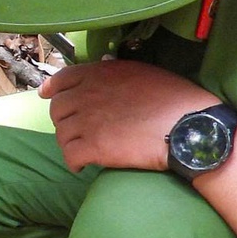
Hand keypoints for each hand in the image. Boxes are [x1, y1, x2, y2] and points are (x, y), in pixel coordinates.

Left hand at [39, 59, 217, 172]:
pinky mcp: (93, 147)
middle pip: (58, 109)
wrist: (189, 126)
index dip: (52, 89)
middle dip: (65, 120)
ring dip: (70, 142)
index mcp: (99, 73)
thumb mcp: (142, 72)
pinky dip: (74, 162)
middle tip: (79, 130)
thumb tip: (103, 73)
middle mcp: (87, 94)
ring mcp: (88, 121)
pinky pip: (70, 156)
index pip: (62, 79)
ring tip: (85, 149)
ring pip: (62, 134)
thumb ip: (115, 73)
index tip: (46, 95)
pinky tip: (83, 165)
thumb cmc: (175, 99)